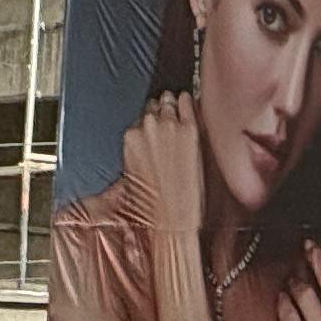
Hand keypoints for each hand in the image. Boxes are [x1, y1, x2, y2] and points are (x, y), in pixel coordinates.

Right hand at [120, 91, 204, 264]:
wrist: (171, 218)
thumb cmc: (152, 204)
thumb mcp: (132, 175)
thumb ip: (136, 153)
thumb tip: (143, 147)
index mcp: (130, 140)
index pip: (138, 119)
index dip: (146, 122)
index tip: (152, 126)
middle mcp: (147, 129)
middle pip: (152, 107)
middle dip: (158, 112)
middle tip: (166, 120)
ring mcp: (170, 126)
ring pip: (169, 101)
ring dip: (172, 105)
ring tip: (176, 110)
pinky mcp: (190, 128)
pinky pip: (187, 103)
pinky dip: (187, 102)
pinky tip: (188, 103)